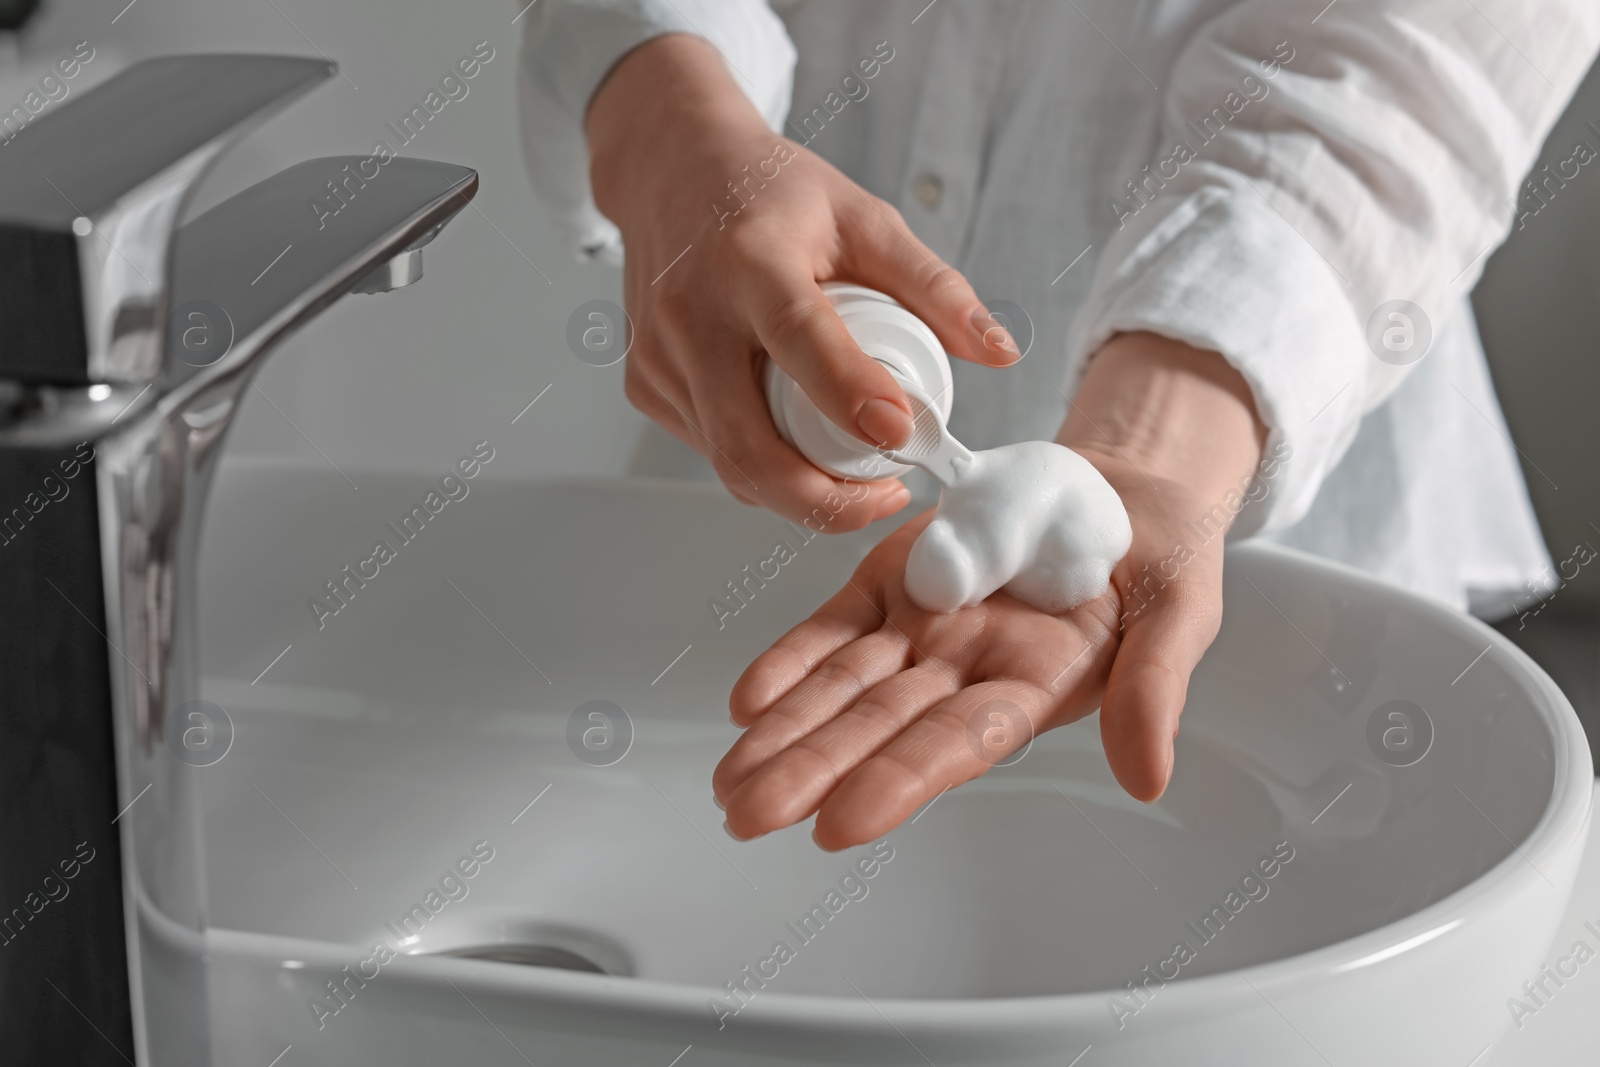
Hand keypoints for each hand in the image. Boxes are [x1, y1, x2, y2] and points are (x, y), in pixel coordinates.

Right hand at [586, 35, 1018, 529]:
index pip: (799, 338)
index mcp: (750, 260)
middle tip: (888, 496)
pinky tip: (796, 438)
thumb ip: (935, 287)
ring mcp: (658, 358)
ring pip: (730, 464)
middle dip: (824, 501)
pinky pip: (711, 451)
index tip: (901, 434)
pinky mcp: (643, 386)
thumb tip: (999, 351)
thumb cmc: (771, 194)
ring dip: (800, 491)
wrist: (669, 170)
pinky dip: (762, 465)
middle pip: (748, 446)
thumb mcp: (863, 218)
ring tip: (857, 469)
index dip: (849, 394)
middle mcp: (691, 314)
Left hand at [712, 332, 1268, 848]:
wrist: (1124, 487)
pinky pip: (835, 627)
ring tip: (727, 780)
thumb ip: (1155, 689)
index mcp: (1036, 684)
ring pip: (843, 686)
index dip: (900, 781)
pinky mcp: (896, 582)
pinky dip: (792, 660)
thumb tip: (1149, 780)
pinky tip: (747, 701)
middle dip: (811, 772)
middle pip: (879, 727)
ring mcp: (926, 628)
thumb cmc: (1161, 556)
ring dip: (785, 732)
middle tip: (745, 815)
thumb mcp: (1180, 612)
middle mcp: (968, 670)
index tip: (839, 824)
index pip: (958, 743)